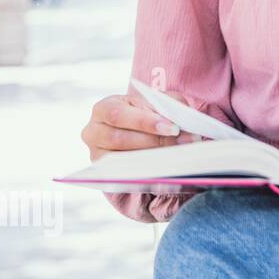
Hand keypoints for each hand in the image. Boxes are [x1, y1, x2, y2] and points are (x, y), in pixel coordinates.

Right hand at [81, 90, 206, 162]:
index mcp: (104, 108)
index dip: (145, 122)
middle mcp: (93, 132)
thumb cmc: (149, 112)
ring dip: (154, 158)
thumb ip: (170, 107)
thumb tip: (185, 124)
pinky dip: (148, 172)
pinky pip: (125, 175)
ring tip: (179, 154)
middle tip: (183, 142)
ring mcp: (97, 154)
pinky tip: (167, 170)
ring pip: (121, 159)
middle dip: (154, 141)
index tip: (172, 128)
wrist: (142, 129)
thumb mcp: (160, 102)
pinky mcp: (106, 172)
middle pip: (119, 139)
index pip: (119, 115)